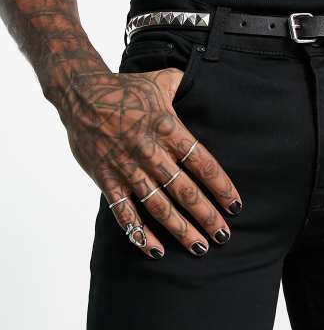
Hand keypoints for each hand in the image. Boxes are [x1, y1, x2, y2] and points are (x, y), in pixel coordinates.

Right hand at [61, 67, 241, 258]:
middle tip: (223, 235)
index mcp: (168, 128)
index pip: (202, 163)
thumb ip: (186, 85)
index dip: (221, 186)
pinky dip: (139, 233)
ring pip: (159, 206)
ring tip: (199, 247)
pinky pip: (124, 212)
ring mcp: (128, 168)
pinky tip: (156, 250)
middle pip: (185, 190)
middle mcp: (151, 152)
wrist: (81, 94)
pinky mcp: (107, 179)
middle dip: (206, 215)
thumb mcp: (162, 80)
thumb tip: (207, 80)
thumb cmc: (126, 87)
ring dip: (180, 229)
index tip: (236, 205)